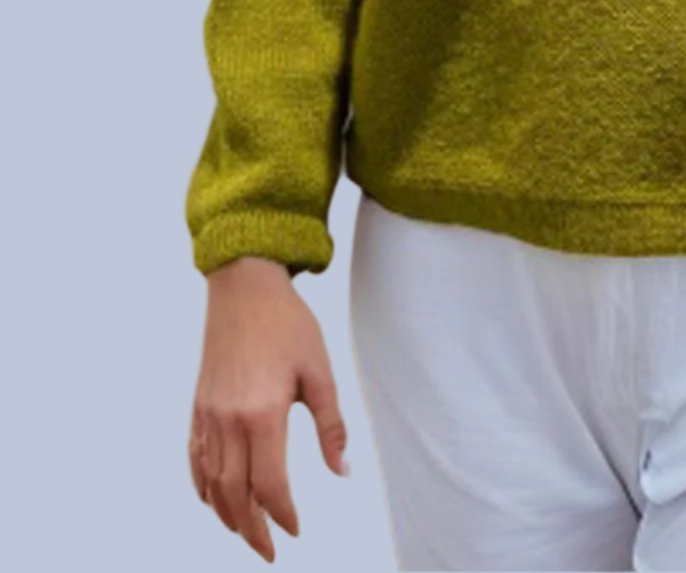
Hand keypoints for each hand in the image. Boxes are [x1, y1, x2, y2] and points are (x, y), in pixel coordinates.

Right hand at [188, 257, 350, 561]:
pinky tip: (215, 499)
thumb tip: (343, 471)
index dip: (283, 513)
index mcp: (262, 414)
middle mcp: (228, 421)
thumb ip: (331, 425)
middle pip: (234, 494)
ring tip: (247, 532)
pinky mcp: (198, 406)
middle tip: (269, 551)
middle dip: (252, 528)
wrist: (245, 286)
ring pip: (211, 482)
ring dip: (227, 514)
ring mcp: (208, 414)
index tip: (296, 529)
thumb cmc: (288, 324)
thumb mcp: (320, 371)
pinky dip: (203, 487)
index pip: (269, 483)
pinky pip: (195, 459)